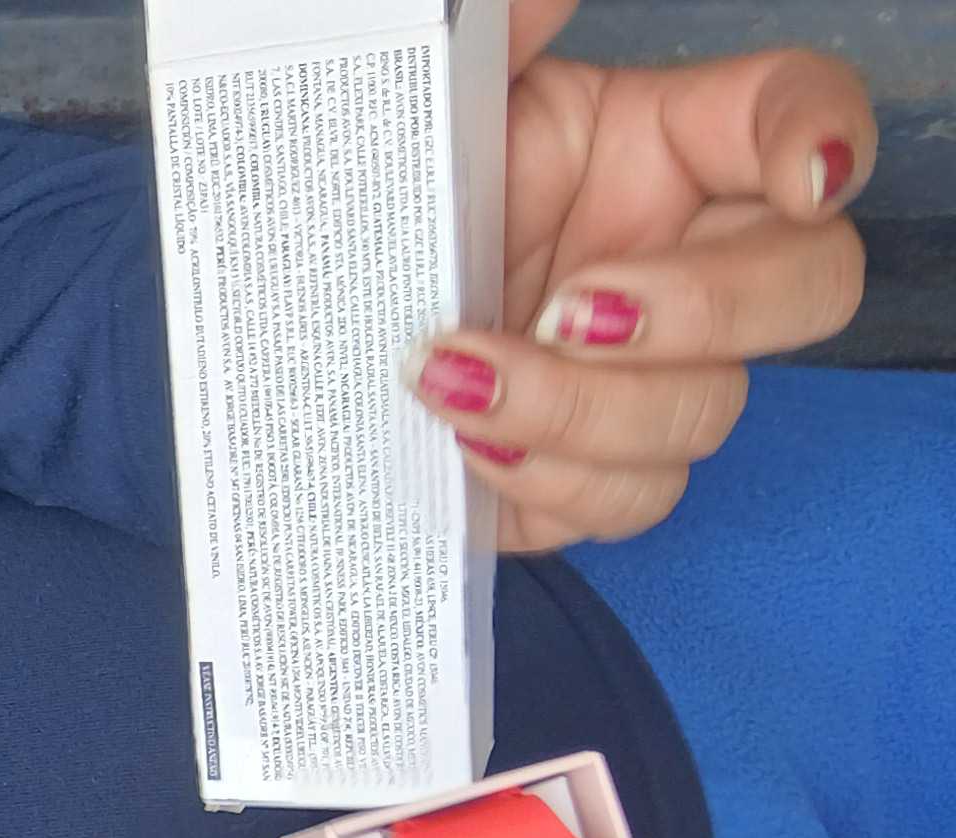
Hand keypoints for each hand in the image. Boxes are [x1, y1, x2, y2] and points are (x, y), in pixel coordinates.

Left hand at [405, 0, 873, 550]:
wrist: (301, 318)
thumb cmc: (381, 200)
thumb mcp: (440, 105)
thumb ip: (502, 32)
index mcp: (667, 146)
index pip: (800, 114)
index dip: (826, 138)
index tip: (801, 175)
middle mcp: (682, 262)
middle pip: (806, 288)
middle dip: (705, 309)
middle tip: (574, 308)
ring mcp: (644, 375)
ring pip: (704, 413)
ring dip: (587, 409)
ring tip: (460, 380)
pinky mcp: (582, 471)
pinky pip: (621, 501)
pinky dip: (548, 478)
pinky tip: (466, 447)